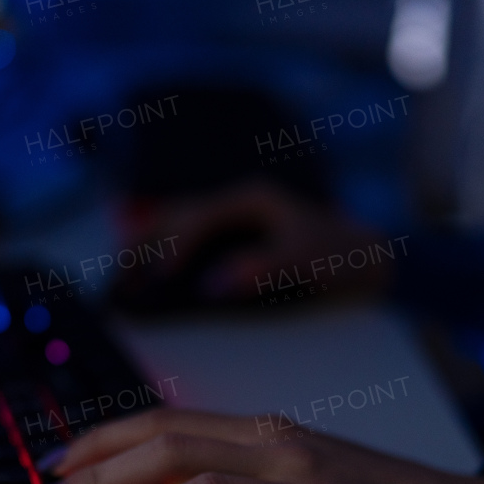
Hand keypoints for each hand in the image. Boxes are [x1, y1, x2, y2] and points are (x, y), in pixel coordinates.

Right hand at [118, 180, 392, 302]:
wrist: (367, 257)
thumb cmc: (340, 253)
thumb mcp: (306, 258)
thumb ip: (263, 267)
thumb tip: (214, 285)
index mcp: (250, 199)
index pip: (199, 217)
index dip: (175, 245)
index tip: (159, 275)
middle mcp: (235, 204)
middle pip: (175, 217)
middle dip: (144, 245)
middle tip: (115, 277)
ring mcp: (232, 222)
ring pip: (176, 229)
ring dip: (148, 251)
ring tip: (118, 280)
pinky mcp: (232, 241)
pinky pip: (188, 245)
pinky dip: (165, 260)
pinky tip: (146, 281)